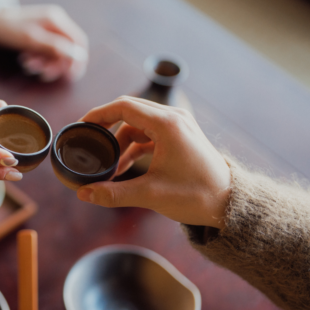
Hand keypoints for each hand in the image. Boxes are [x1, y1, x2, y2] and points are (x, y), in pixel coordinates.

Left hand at [0, 5, 87, 81]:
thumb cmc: (10, 29)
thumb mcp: (32, 40)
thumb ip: (55, 47)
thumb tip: (78, 56)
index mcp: (57, 21)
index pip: (79, 41)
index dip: (78, 60)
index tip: (70, 76)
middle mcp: (56, 24)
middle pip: (68, 49)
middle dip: (56, 64)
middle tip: (43, 74)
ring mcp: (48, 30)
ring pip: (56, 53)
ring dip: (45, 64)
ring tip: (29, 66)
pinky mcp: (40, 37)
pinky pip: (46, 52)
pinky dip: (39, 60)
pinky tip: (26, 62)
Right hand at [76, 97, 231, 228]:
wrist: (229, 203)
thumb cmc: (196, 196)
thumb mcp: (150, 195)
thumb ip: (113, 194)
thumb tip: (83, 194)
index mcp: (167, 125)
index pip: (123, 107)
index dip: (98, 114)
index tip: (81, 126)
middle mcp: (174, 118)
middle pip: (129, 110)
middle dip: (106, 126)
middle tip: (87, 141)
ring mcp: (179, 125)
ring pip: (138, 123)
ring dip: (120, 141)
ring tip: (108, 166)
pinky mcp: (180, 136)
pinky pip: (149, 133)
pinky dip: (133, 146)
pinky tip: (123, 167)